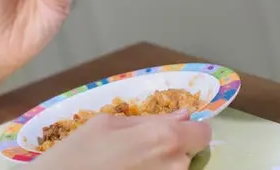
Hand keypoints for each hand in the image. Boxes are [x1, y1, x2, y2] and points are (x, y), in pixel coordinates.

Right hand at [29, 111, 211, 169]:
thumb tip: (182, 115)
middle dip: (173, 150)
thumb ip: (149, 119)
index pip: (203, 133)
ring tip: (129, 166)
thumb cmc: (76, 154)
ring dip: (160, 166)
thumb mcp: (106, 124)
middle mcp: (175, 165)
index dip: (190, 130)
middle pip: (190, 155)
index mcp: (166, 137)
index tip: (173, 132)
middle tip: (141, 152)